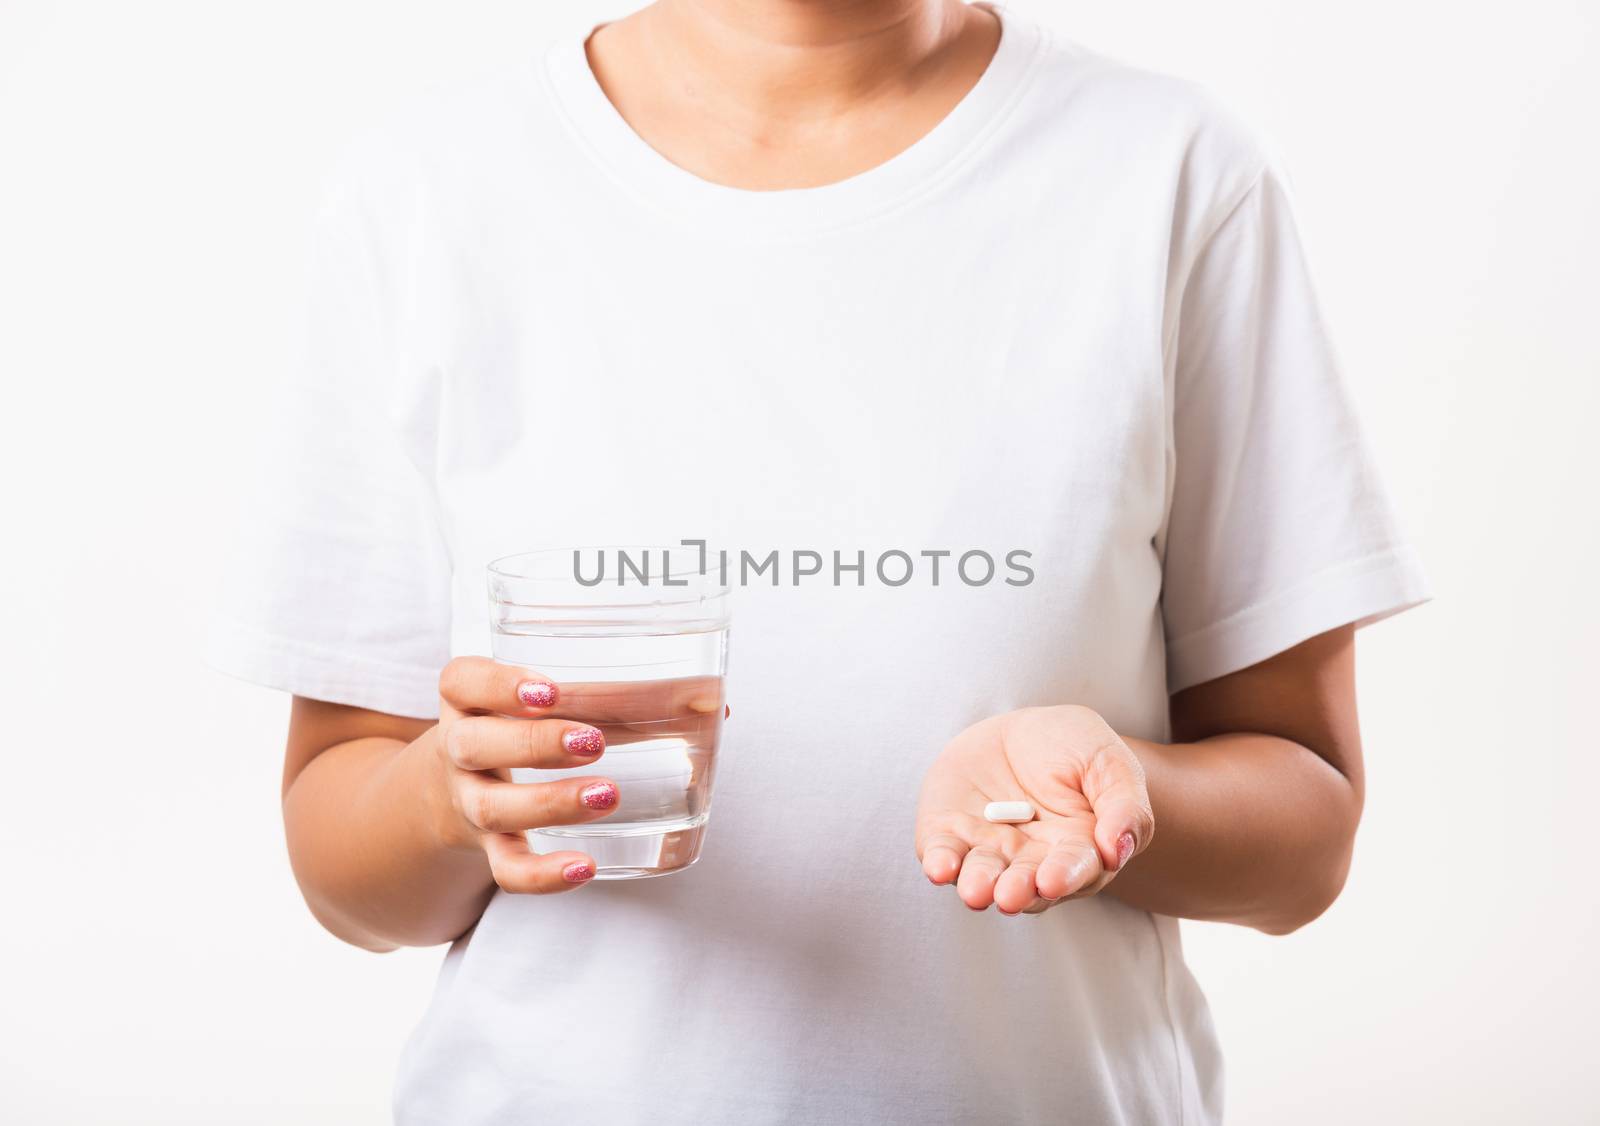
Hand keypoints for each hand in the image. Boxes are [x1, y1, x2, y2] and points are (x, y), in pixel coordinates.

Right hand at [431, 656, 619, 893]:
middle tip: (594, 741)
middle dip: (534, 743)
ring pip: (490, 807)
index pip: (461, 681)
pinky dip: (542, 874)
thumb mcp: (553, 702)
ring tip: (607, 795)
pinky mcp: (490, 847)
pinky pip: (505, 869)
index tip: (549, 691)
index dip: (498, 684)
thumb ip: (627, 695)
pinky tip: (584, 868)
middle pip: (472, 743)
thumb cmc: (528, 727)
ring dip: (548, 802)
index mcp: (469, 698)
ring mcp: (470, 801)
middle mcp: (459, 748)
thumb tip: (715, 699)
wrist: (454, 788)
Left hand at [915, 705, 1153, 913]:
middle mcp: (1031, 861)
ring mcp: (988, 850)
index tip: (1052, 881)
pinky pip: (942, 854)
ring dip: (978, 885)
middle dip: (1017, 890)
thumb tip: (1118, 850)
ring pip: (982, 876)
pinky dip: (940, 863)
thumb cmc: (1074, 748)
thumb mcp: (1109, 762)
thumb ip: (1124, 806)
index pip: (1073, 869)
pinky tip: (939, 868)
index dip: (1063, 876)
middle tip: (1010, 895)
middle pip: (1025, 883)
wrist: (1021, 730)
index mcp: (1078, 850)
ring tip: (976, 890)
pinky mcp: (949, 836)